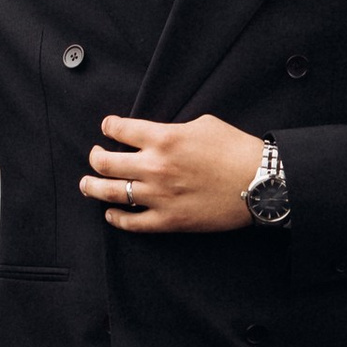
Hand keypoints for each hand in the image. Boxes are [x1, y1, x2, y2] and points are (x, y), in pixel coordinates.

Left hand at [80, 113, 264, 232]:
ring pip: (111, 193)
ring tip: (87, 184)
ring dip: (93, 187)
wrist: (259, 183)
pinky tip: (111, 214)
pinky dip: (117, 219)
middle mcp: (154, 166)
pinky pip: (133, 223)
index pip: (119, 130)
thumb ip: (173, 129)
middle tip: (95, 156)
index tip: (107, 128)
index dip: (109, 127)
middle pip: (106, 162)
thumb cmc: (236, 149)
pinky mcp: (169, 221)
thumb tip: (158, 136)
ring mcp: (159, 196)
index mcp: (163, 138)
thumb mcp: (203, 124)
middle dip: (95, 157)